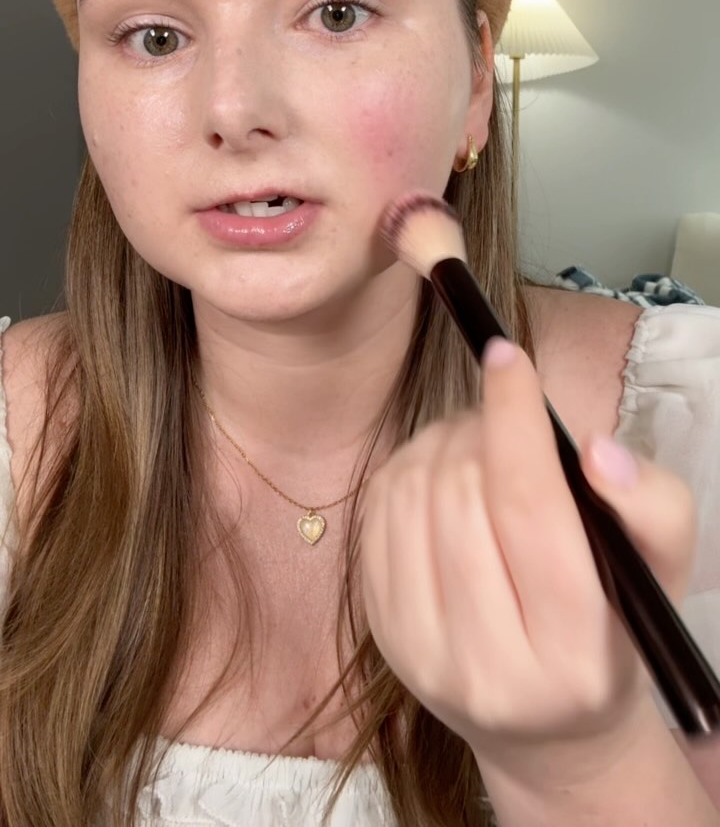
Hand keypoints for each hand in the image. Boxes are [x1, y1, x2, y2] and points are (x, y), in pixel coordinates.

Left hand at [359, 336, 696, 786]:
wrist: (549, 728)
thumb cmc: (614, 626)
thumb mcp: (659, 569)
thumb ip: (650, 506)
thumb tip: (594, 449)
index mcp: (574, 654)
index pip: (528, 508)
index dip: (515, 417)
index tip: (509, 355)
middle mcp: (488, 668)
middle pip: (462, 496)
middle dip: (482, 427)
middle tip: (508, 416)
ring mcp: (421, 657)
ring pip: (410, 498)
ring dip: (442, 443)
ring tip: (480, 445)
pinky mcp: (380, 636)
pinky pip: (376, 517)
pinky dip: (407, 471)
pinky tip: (442, 475)